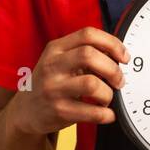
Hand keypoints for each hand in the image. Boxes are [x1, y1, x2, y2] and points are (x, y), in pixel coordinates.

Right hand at [7, 27, 128, 134]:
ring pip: (92, 84)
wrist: (25, 111)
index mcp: (56, 48)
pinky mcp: (58, 111)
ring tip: (107, 98)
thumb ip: (84, 53)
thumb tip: (118, 55)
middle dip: (113, 69)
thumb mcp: (60, 61)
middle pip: (90, 55)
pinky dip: (106, 114)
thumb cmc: (51, 83)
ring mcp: (53, 89)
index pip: (88, 34)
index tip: (124, 57)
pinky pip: (91, 112)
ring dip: (108, 93)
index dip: (112, 43)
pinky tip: (107, 114)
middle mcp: (52, 66)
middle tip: (119, 81)